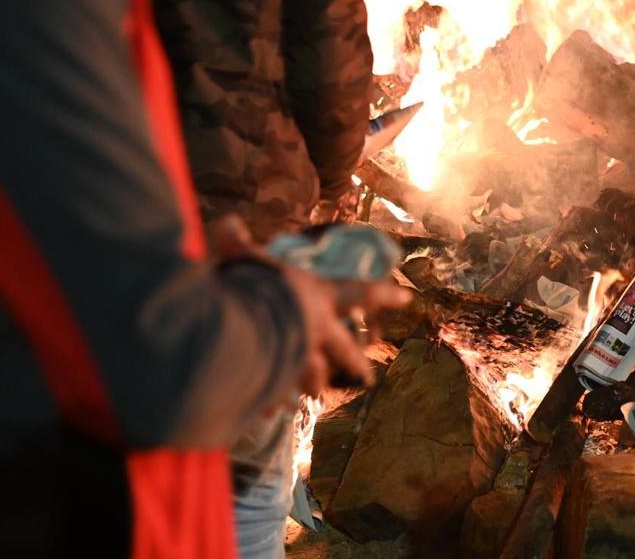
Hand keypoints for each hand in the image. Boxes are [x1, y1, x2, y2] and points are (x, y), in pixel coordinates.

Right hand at [214, 216, 411, 397]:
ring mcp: (300, 363)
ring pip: (315, 377)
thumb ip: (238, 245)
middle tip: (367, 376)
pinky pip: (279, 396)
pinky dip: (275, 402)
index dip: (384, 294)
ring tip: (317, 395)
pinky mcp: (277, 385)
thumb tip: (227, 223)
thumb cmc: (253, 287)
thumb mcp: (246, 260)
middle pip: (345, 350)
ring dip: (315, 384)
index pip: (361, 293)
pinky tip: (271, 412)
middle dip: (355, 362)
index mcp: (321, 299)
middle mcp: (317, 333)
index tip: (408, 298)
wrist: (239, 332)